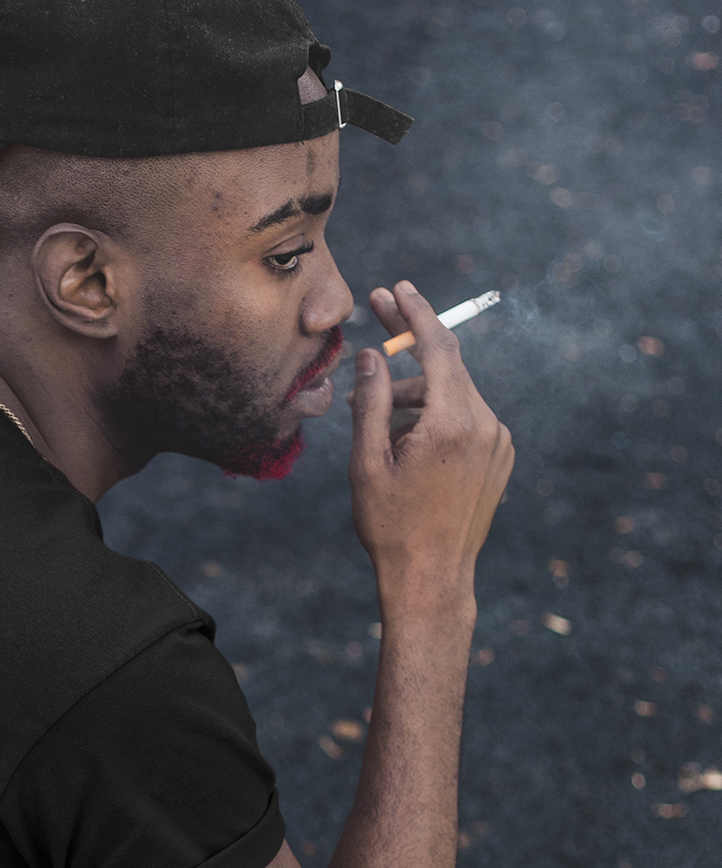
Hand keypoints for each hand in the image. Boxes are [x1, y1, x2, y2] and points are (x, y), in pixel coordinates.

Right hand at [347, 280, 513, 619]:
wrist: (432, 579)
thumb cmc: (391, 526)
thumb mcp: (367, 462)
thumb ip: (371, 401)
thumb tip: (372, 354)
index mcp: (451, 422)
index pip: (438, 346)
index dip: (415, 312)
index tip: (397, 288)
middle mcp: (484, 424)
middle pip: (446, 365)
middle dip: (409, 347)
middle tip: (376, 327)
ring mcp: (498, 441)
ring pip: (454, 394)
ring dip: (417, 395)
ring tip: (378, 421)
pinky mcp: (501, 457)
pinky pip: (466, 418)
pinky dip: (436, 416)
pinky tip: (406, 442)